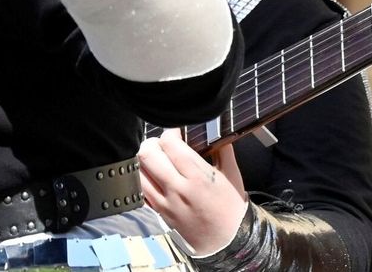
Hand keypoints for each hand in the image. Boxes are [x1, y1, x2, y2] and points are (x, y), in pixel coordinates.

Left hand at [138, 130, 248, 254]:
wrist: (228, 241)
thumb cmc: (231, 208)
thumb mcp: (232, 176)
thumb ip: (223, 151)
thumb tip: (216, 130)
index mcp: (198, 178)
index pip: (170, 144)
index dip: (170, 133)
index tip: (176, 133)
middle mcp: (178, 189)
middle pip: (148, 154)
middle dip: (153, 143)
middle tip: (162, 145)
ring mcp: (166, 202)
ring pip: (139, 171)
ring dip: (144, 160)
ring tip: (156, 159)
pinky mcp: (159, 212)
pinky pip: (140, 190)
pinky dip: (142, 178)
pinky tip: (153, 175)